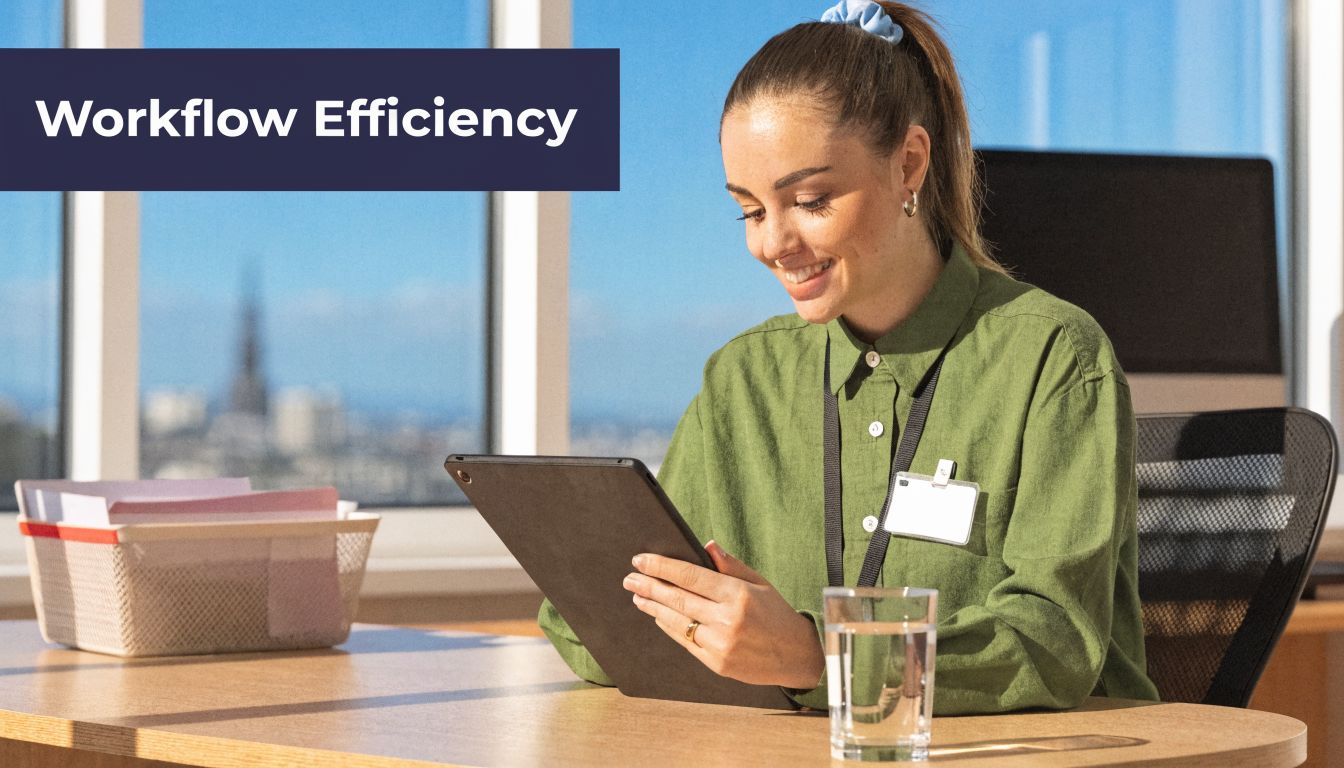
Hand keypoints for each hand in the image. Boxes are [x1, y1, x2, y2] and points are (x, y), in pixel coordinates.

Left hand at [622, 540, 824, 688]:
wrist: (796, 655)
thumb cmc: (777, 614)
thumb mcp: (759, 583)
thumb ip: (731, 566)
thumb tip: (706, 546)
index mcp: (737, 595)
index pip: (689, 576)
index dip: (661, 567)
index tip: (641, 560)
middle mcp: (727, 619)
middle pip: (677, 599)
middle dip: (649, 587)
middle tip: (630, 579)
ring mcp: (720, 644)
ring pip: (677, 622)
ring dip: (654, 608)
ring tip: (637, 597)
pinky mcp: (716, 663)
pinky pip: (685, 642)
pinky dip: (670, 627)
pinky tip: (659, 617)